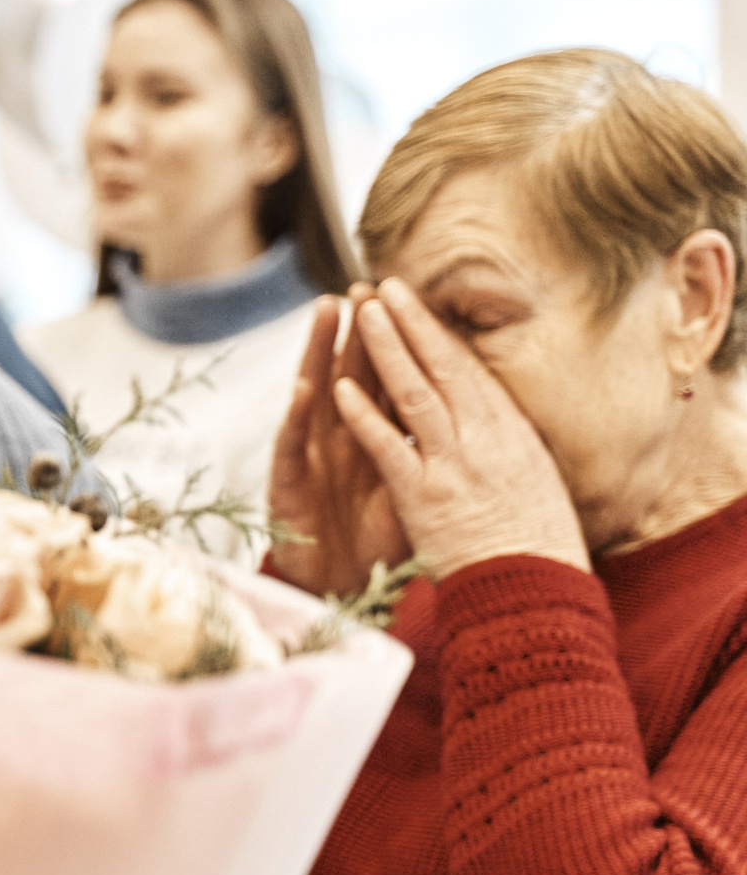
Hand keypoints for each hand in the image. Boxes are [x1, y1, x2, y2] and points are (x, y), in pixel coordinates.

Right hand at [268, 290, 409, 595]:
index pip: (387, 381)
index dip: (395, 342)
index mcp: (375, 439)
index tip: (407, 299)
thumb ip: (434, 453)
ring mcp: (311, 462)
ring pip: (314, 399)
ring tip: (326, 313)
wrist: (340, 591)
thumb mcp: (417, 493)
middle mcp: (339, 442)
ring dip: (318, 353)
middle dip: (354, 330)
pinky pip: (292, 450)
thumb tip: (479, 421)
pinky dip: (297, 419)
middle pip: (348, 377)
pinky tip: (303, 390)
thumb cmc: (378, 542)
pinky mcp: (288, 489)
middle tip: (361, 285)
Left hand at [329, 279, 588, 578]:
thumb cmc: (535, 543)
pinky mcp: (424, 495)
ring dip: (385, 349)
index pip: (470, 371)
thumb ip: (508, 445)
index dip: (441, 334)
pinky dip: (363, 415)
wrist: (535, 590)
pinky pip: (388, 447)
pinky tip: (337, 387)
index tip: (419, 304)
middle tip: (386, 284)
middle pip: (444, 367)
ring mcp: (454, 464)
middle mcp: (486, 439)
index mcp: (512, 433)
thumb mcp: (534, 480)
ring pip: (414, 393)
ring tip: (361, 312)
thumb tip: (497, 418)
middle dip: (413, 323)